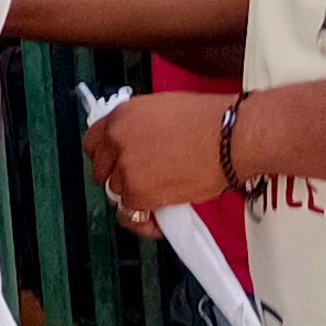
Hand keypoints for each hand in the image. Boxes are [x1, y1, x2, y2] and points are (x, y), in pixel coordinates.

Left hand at [84, 92, 234, 226]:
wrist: (233, 138)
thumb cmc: (212, 121)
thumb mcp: (164, 109)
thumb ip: (140, 125)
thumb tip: (135, 140)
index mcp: (122, 116)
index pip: (92, 141)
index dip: (106, 154)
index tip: (114, 160)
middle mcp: (118, 140)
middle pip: (102, 169)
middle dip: (120, 175)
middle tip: (145, 176)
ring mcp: (126, 168)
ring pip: (118, 191)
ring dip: (137, 193)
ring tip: (164, 188)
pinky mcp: (139, 193)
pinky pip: (131, 213)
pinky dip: (146, 216)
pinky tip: (161, 209)